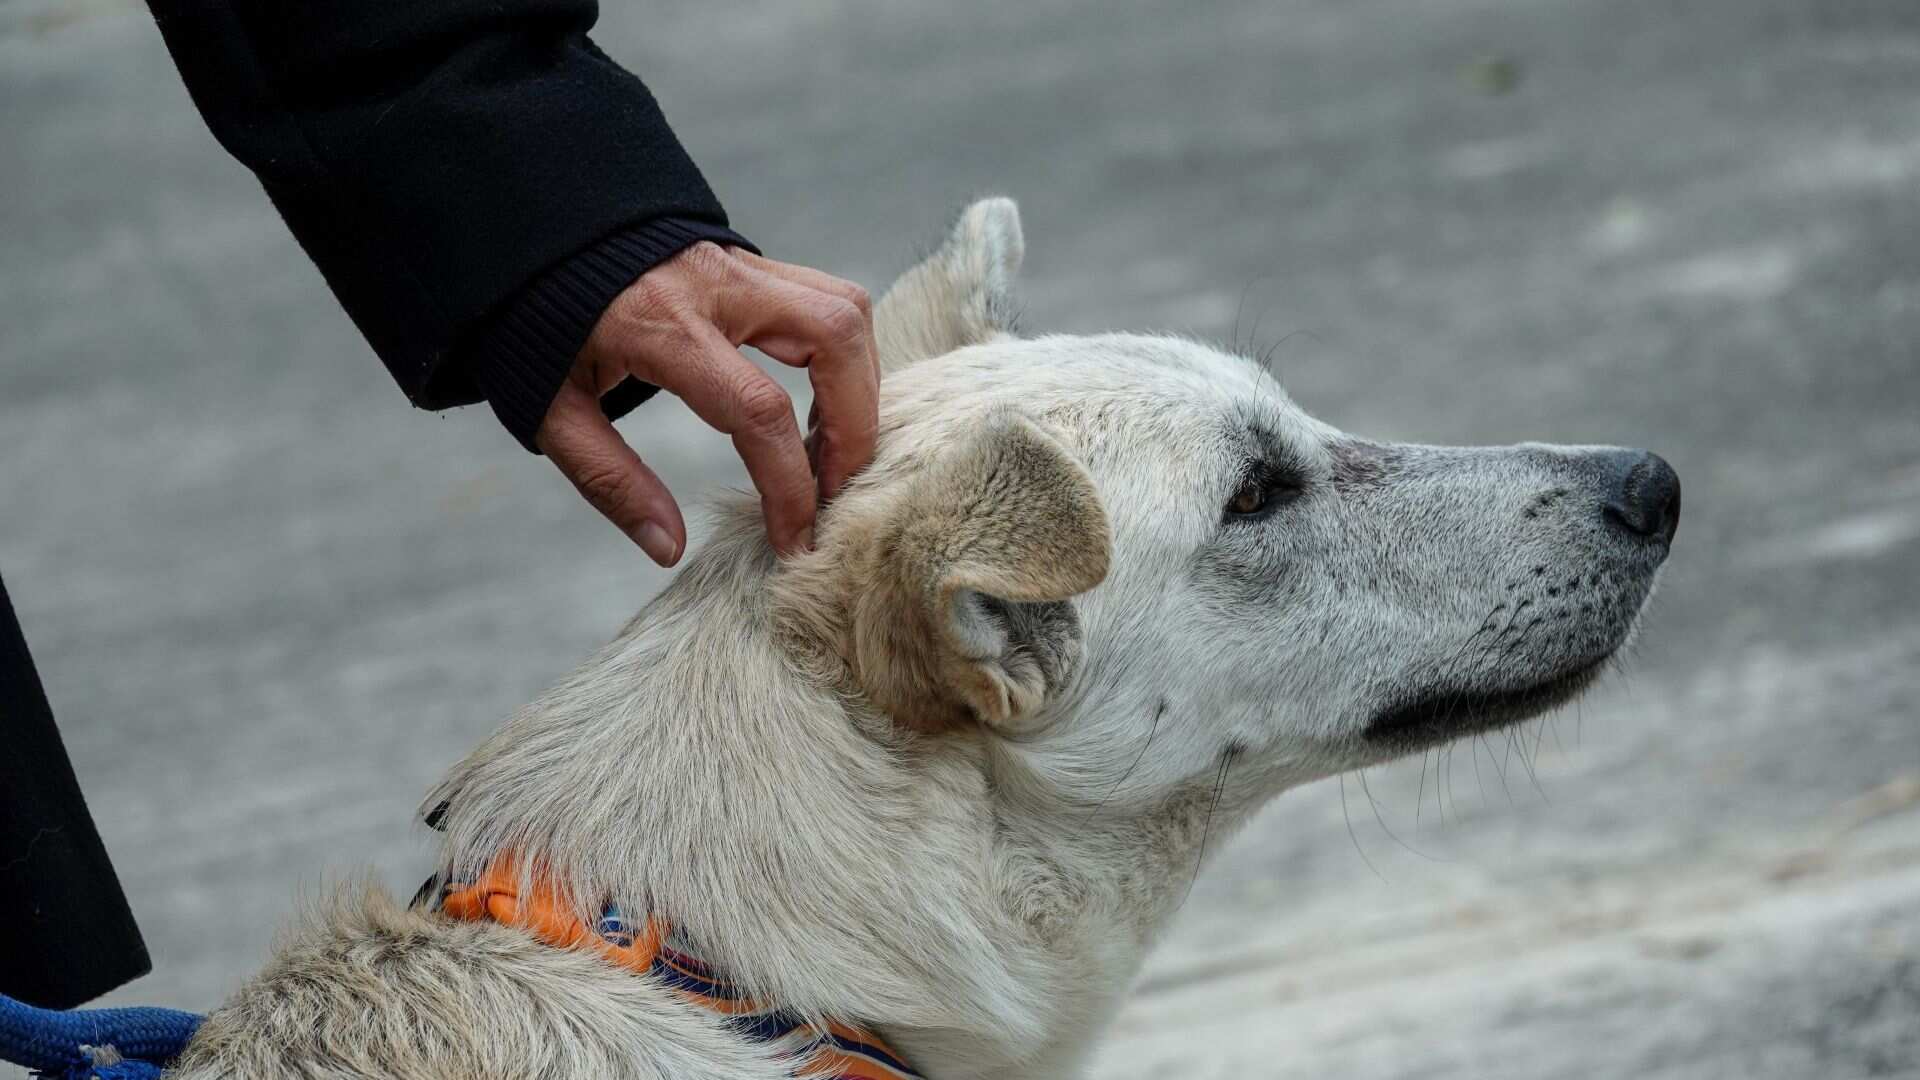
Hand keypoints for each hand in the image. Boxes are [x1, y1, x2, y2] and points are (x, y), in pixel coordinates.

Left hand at [534, 242, 878, 565]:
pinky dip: (843, 356)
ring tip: (830, 449)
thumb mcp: (552, 412)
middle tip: (836, 489)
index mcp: (663, 327)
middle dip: (854, 426)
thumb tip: (668, 547)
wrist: (526, 234)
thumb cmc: (535, 328)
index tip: (795, 537)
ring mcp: (740, 263)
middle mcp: (717, 286)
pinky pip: (827, 299)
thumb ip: (610, 481)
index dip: (790, 485)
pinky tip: (816, 404)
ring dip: (859, 385)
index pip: (760, 410)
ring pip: (846, 310)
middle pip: (834, 340)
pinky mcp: (750, 260)